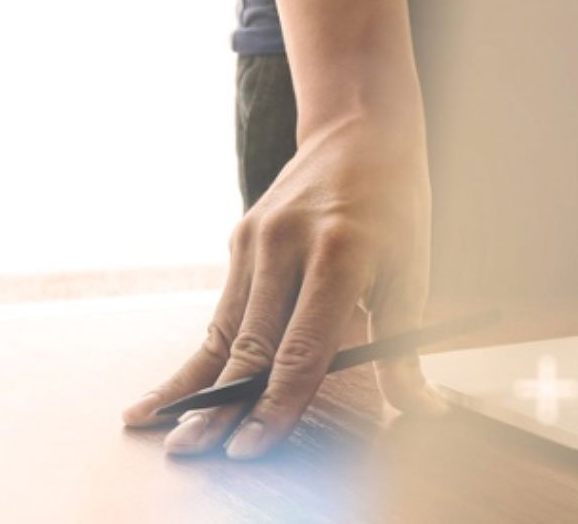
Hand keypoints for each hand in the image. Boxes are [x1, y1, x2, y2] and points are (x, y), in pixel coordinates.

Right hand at [121, 114, 443, 456]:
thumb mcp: (413, 273)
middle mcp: (288, 245)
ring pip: (223, 328)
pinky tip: (172, 386)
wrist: (359, 129)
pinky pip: (224, 309)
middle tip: (191, 448)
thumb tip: (423, 410)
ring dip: (190, 382)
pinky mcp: (240, 239)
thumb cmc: (395, 205)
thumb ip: (405, 349)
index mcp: (340, 254)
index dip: (276, 404)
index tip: (251, 446)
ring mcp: (257, 240)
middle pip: (250, 344)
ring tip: (153, 422)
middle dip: (219, 404)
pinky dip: (203, 352)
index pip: (302, 348)